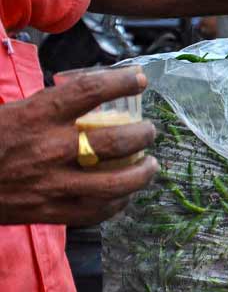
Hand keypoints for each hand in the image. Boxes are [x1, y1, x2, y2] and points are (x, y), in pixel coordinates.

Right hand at [0, 68, 158, 225]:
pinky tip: (124, 195)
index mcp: (35, 116)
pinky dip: (119, 203)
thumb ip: (46, 105)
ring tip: (150, 165)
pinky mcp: (53, 212)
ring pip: (118, 182)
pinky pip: (99, 211)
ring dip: (143, 173)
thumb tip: (85, 92)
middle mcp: (50, 149)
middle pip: (117, 140)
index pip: (89, 91)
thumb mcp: (9, 111)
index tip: (139, 79)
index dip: (121, 82)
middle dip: (144, 134)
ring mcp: (54, 184)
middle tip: (149, 131)